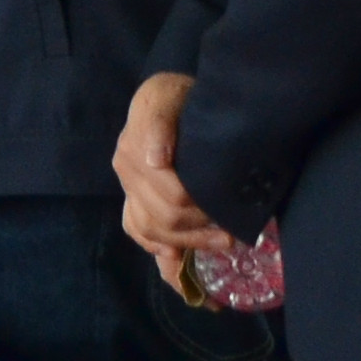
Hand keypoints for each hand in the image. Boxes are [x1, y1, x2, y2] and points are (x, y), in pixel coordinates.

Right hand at [114, 70, 228, 278]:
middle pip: (163, 219)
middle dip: (200, 233)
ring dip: (186, 245)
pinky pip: (137, 230)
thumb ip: (160, 122)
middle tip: (234, 236)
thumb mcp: (169, 95)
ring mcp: (128, 188)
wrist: (165, 96)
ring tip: (221, 245)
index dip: (204, 210)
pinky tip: (178, 265)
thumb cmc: (175, 96)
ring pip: (151, 232)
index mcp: (134, 152)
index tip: (232, 214)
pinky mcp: (132, 198)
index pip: (172, 197)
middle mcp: (126, 174)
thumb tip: (156, 160)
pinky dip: (156, 251)